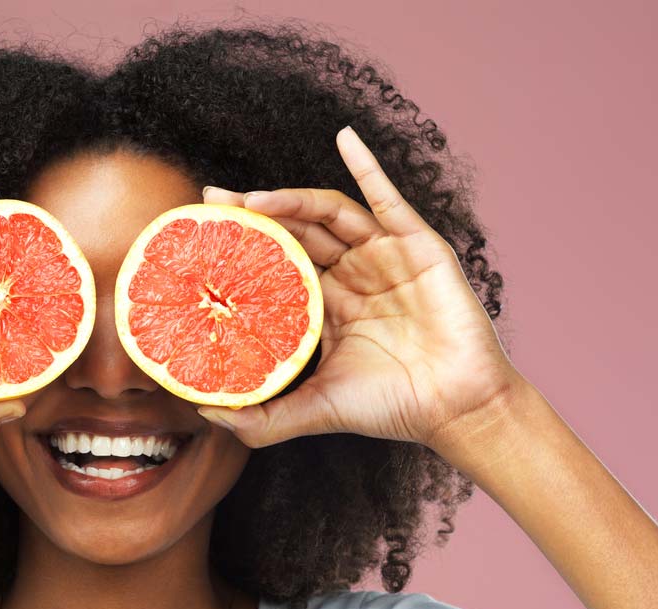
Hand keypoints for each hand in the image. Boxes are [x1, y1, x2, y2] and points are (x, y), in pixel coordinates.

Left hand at [196, 126, 523, 450]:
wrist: (455, 408)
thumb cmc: (390, 408)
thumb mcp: (314, 411)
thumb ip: (261, 420)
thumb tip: (206, 415)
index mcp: (328, 308)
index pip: (277, 265)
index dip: (244, 249)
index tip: (202, 237)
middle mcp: (353, 276)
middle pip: (295, 233)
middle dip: (255, 215)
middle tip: (213, 203)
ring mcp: (385, 258)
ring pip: (329, 215)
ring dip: (290, 200)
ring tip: (251, 197)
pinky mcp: (418, 246)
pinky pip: (388, 198)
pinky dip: (368, 165)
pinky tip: (344, 138)